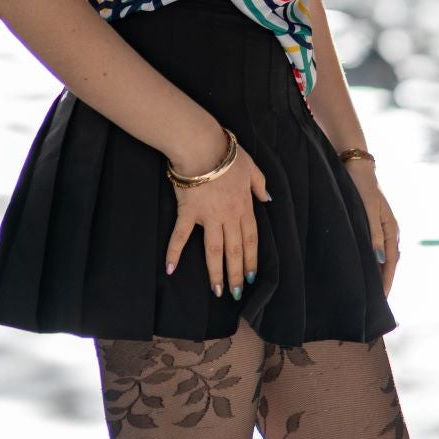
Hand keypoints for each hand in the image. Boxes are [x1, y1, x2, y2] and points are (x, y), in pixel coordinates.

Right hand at [164, 143, 269, 299]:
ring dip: (216, 272)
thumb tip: (268, 199)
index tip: (253, 277)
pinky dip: (174, 252)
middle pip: (235, 249)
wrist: (202, 145)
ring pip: (214, 250)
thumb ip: (260, 184)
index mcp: (244, 206)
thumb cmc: (226, 153)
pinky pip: (181, 236)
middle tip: (236, 293)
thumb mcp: (252, 166)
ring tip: (218, 291)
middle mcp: (228, 216)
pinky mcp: (188, 212)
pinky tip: (170, 269)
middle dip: (237, 273)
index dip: (252, 259)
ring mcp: (208, 216)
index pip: (250, 238)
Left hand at [345, 160, 399, 288]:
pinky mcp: (372, 222)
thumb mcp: (366, 208)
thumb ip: (373, 233)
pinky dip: (373, 261)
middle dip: (385, 281)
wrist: (355, 163)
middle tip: (377, 303)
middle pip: (390, 262)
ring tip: (371, 291)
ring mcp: (382, 226)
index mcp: (391, 228)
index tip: (382, 299)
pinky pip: (376, 247)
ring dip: (379, 272)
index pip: (391, 262)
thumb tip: (380, 258)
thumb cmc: (360, 185)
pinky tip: (365, 267)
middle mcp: (390, 229)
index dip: (387, 281)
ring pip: (384, 256)